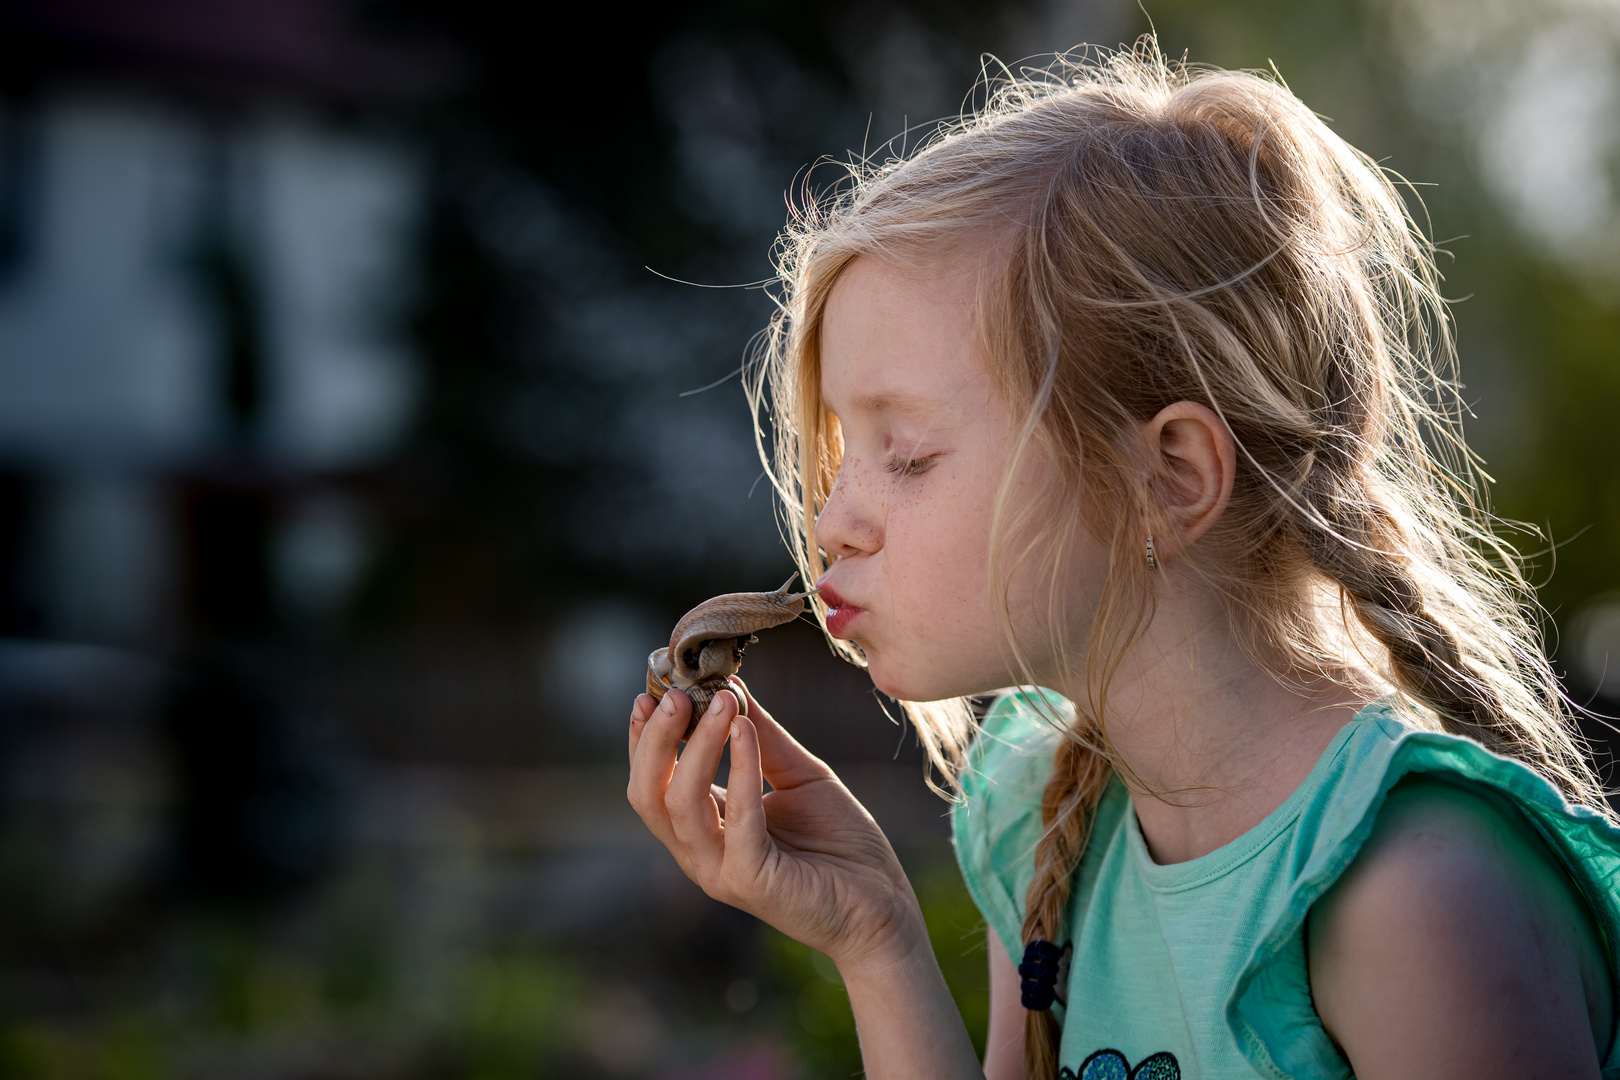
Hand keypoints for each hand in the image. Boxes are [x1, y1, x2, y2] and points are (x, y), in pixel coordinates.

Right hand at [626, 680, 924, 972]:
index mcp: (705, 829)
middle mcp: (701, 853)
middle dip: (655, 740)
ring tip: (721, 702)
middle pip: (650, 794)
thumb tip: (733, 685)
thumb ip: (764, 737)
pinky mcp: (751, 882)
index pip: (653, 782)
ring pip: (681, 805)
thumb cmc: (841, 843)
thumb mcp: (798, 776)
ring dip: (696, 747)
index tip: (654, 691)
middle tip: (676, 694)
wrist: (884, 906)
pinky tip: (746, 730)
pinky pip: (736, 819)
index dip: (645, 737)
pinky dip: (738, 770)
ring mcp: (721, 871)